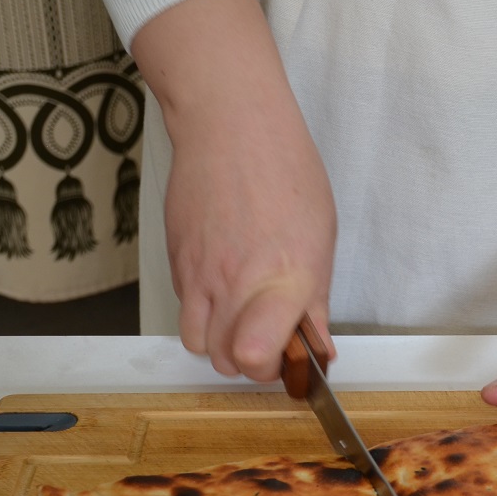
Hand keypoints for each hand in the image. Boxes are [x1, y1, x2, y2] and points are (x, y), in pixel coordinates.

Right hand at [164, 115, 336, 381]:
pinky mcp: (176, 260)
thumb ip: (315, 299)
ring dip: (217, 342)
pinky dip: (201, 309)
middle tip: (267, 338)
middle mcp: (236, 282)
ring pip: (196, 341)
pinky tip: (222, 283)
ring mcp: (199, 273)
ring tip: (240, 318)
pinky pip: (184, 306)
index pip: (257, 356)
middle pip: (224, 360)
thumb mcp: (320, 237)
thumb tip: (318, 345)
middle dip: (246, 360)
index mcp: (283, 278)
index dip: (271, 369)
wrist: (230, 126)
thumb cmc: (284, 169)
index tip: (288, 358)